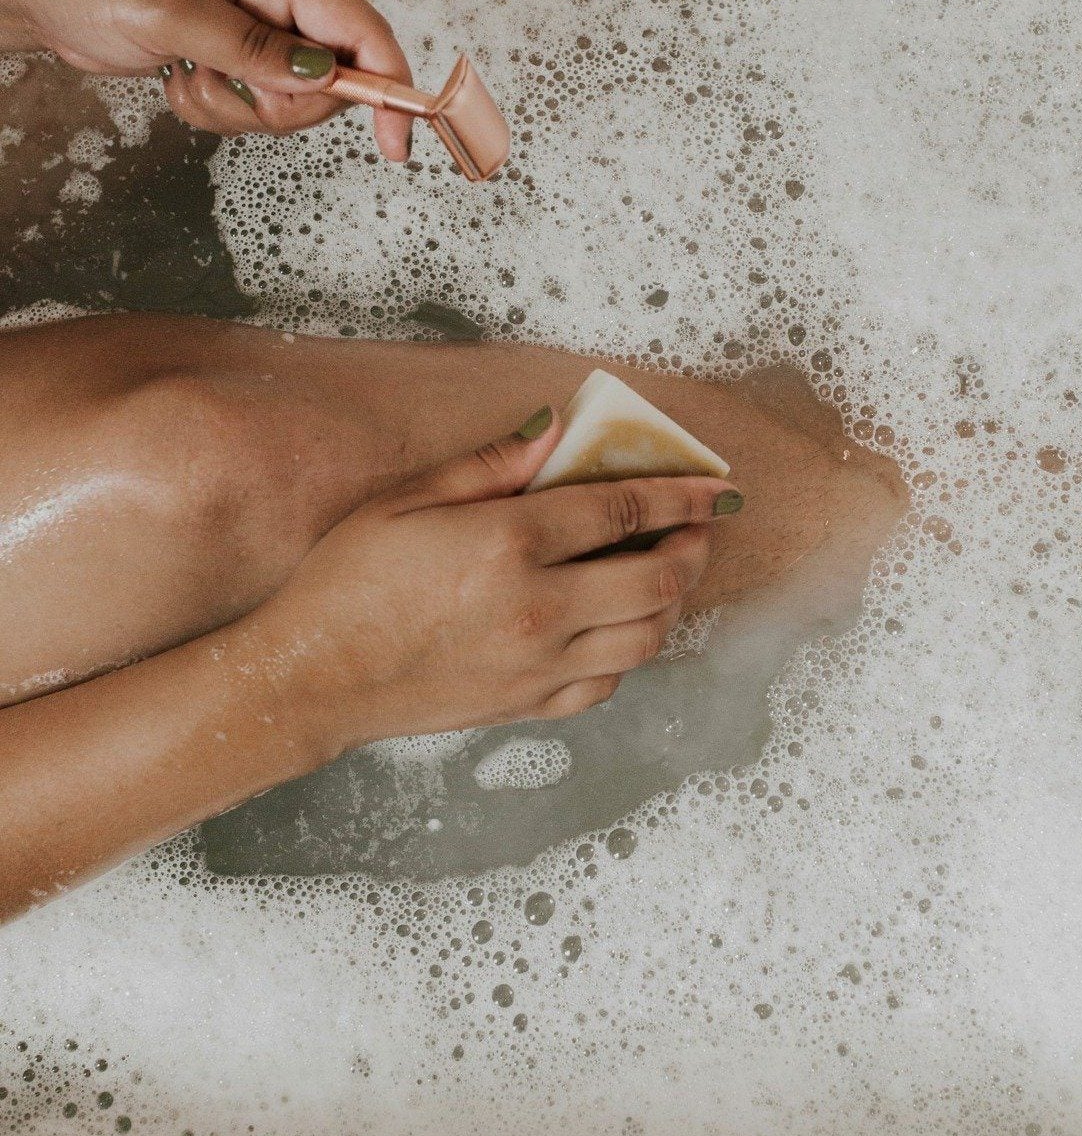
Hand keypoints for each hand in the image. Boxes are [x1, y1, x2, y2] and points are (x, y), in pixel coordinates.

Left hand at [0, 0, 415, 159]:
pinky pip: (253, 107)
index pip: (362, 31)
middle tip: (226, 87)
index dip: (390, 87)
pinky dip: (218, 111)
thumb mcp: (168, 11)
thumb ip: (250, 47)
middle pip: (334, 80)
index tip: (394, 142)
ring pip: (291, 102)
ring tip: (189, 78)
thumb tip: (323, 76)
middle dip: (283, 106)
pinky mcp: (231, 55)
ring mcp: (255, 28)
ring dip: (240, 110)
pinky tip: (179, 81)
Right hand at [253, 411, 741, 753]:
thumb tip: (558, 429)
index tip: (714, 486)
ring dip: (672, 600)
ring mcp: (538, 665)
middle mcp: (538, 608)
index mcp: (509, 544)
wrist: (311, 678)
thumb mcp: (408, 500)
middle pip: (657, 578)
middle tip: (697, 528)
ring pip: (646, 636)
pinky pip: (608, 683)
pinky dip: (628, 652)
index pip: (626, 509)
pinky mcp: (528, 705)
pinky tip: (613, 625)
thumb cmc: (347, 583)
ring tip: (665, 571)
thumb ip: (492, 465)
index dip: (682, 493)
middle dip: (693, 547)